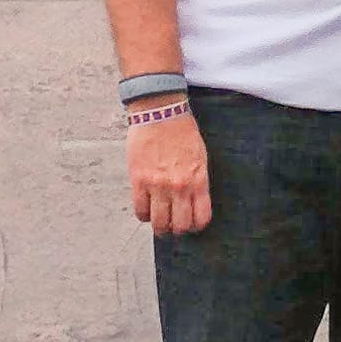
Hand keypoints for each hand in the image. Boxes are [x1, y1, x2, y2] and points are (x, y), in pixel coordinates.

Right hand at [127, 111, 211, 235]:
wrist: (160, 112)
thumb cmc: (182, 131)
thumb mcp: (200, 156)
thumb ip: (197, 180)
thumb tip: (192, 199)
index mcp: (198, 180)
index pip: (201, 218)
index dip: (196, 225)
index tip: (191, 223)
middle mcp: (179, 186)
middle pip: (180, 226)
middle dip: (177, 229)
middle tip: (173, 224)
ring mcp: (158, 185)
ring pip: (159, 223)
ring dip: (159, 226)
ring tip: (159, 221)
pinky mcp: (139, 180)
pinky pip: (140, 210)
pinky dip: (143, 215)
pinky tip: (146, 209)